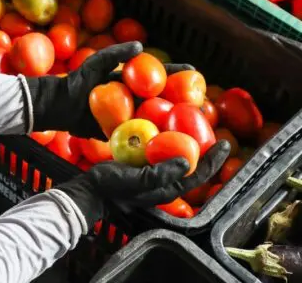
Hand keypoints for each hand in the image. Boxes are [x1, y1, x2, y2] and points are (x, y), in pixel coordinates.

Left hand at [26, 42, 192, 138]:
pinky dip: (154, 138)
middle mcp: (133, 96)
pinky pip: (140, 134)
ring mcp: (128, 114)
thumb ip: (115, 53)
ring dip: (173, 122)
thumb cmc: (77, 81)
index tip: (195, 71)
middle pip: (163, 97)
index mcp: (130, 79)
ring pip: (156, 117)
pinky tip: (170, 145)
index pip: (158, 73)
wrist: (60, 105)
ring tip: (194, 127)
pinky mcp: (121, 131)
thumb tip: (140, 46)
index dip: (177, 72)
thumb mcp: (95, 64)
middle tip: (201, 102)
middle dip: (182, 99)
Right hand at [57, 140, 230, 227]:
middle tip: (213, 131)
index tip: (225, 144)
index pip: (199, 175)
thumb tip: (186, 161)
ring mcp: (154, 174)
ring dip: (187, 143)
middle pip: (192, 165)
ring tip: (193, 125)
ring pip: (178, 158)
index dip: (213, 160)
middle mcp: (165, 181)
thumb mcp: (138, 180)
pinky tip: (164, 127)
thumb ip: (161, 173)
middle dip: (205, 150)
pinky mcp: (143, 166)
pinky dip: (168, 140)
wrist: (91, 191)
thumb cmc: (113, 187)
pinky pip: (161, 152)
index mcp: (168, 188)